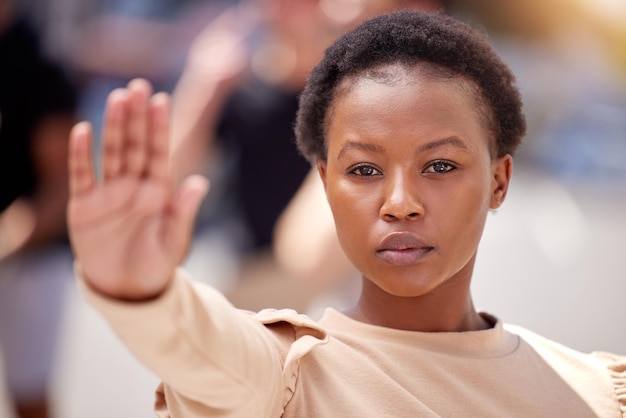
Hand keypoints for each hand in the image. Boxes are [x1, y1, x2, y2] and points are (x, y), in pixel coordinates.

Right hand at [67, 79, 207, 299]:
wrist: (127, 288)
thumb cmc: (156, 265)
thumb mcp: (175, 241)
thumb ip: (184, 212)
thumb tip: (200, 181)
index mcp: (159, 191)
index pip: (159, 153)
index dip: (159, 128)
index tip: (162, 100)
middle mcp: (134, 186)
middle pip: (134, 145)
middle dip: (136, 117)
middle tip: (138, 86)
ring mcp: (109, 193)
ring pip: (111, 153)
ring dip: (113, 126)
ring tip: (116, 99)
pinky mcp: (85, 206)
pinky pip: (82, 175)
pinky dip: (81, 155)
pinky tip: (82, 131)